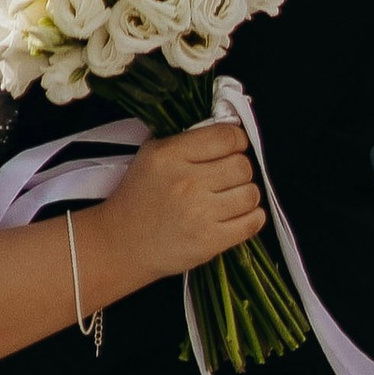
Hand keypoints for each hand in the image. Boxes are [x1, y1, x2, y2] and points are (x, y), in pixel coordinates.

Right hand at [96, 123, 265, 291]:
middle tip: (229, 175)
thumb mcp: (151, 155)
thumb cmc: (138, 199)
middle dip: (241, 168)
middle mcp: (187, 182)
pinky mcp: (209, 241)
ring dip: (246, 194)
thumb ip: (186, 139)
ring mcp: (199, 214)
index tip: (234, 147)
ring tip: (231, 196)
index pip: (226, 136)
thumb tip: (227, 129)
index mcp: (171, 155)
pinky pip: (252, 223)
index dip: (237, 140)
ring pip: (251, 193)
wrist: (121, 244)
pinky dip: (252, 217)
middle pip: (243, 165)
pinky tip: (238, 214)